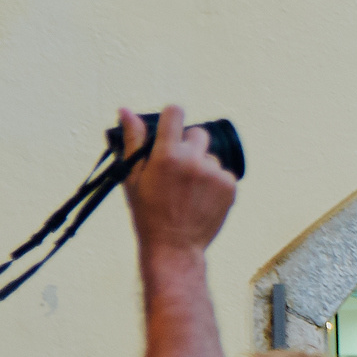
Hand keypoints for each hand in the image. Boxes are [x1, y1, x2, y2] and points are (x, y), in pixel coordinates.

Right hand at [117, 105, 235, 260]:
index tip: (170, 126)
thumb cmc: (147, 212)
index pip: (176, 112)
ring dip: (201, 167)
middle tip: (177, 168)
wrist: (175, 246)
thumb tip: (126, 110)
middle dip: (188, 145)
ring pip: (210, 157)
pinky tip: (200, 198)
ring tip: (187, 190)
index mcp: (167, 154)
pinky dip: (214, 182)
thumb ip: (133, 141)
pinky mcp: (230, 186)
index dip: (172, 117)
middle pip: (197, 134)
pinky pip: (223, 173)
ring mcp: (214, 173)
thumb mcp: (132, 176)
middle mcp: (194, 160)